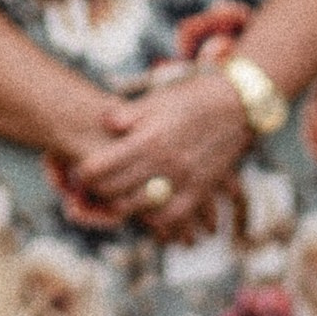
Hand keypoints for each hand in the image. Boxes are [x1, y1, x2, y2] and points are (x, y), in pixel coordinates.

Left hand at [67, 68, 251, 236]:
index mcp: (148, 138)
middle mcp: (164, 162)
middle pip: (115, 191)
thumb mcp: (156, 98)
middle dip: (97, 191)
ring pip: (139, 207)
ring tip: (115, 197)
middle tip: (92, 187)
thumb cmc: (191, 97)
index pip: (101, 168)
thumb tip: (104, 123)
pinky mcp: (199, 191)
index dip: (83, 173)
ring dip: (122, 205)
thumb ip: (127, 114)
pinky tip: (147, 211)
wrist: (237, 104)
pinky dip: (154, 218)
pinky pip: (171, 216)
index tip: (79, 171)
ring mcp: (183, 180)